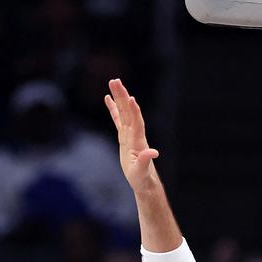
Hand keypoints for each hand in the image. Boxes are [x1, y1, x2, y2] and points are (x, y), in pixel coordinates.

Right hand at [105, 78, 158, 193]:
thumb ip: (146, 161)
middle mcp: (134, 134)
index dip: (134, 111)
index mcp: (138, 141)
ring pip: (123, 112)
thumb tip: (154, 152)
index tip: (130, 98)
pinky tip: (108, 98)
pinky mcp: (124, 137)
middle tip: (116, 81)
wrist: (143, 180)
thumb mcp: (142, 171)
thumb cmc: (142, 178)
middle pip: (128, 112)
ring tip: (113, 82)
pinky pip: (118, 119)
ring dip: (118, 97)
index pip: (136, 123)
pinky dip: (113, 109)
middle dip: (122, 96)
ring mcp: (129, 134)